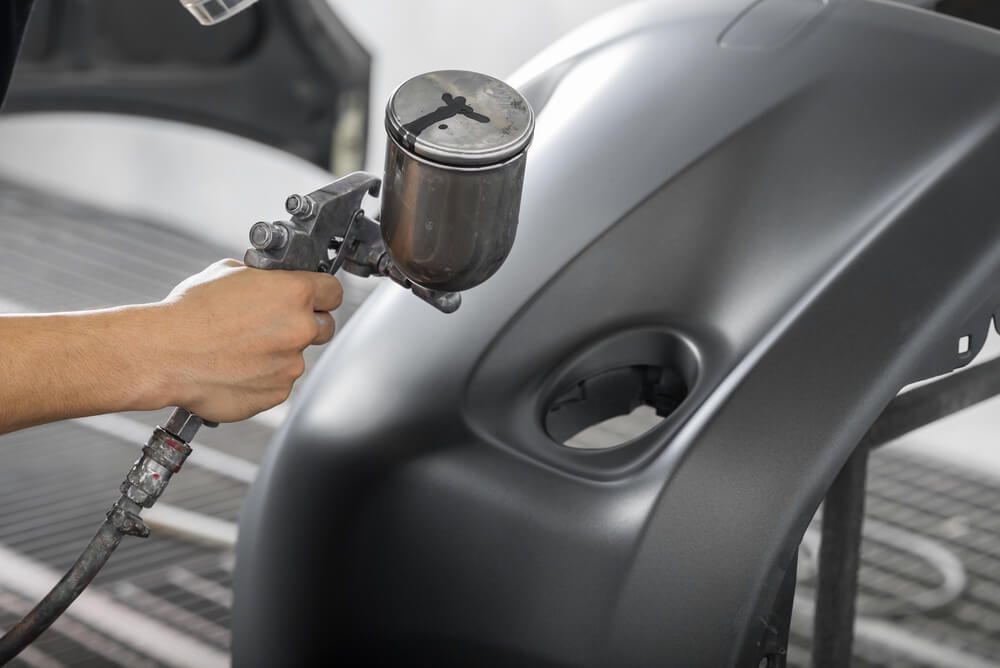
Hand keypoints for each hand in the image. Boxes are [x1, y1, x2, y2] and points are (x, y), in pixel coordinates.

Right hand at [151, 259, 342, 421]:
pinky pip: (278, 383)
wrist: (165, 354)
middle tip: (273, 324)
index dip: (322, 293)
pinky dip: (262, 377)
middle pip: (323, 326)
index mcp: (294, 293)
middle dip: (305, 324)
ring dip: (278, 353)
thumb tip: (271, 281)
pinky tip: (235, 368)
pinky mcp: (276, 393)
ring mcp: (290, 365)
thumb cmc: (190, 313)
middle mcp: (299, 329)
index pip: (333, 291)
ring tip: (240, 348)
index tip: (314, 297)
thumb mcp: (228, 272)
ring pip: (296, 357)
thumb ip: (263, 278)